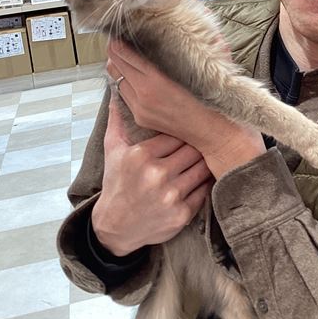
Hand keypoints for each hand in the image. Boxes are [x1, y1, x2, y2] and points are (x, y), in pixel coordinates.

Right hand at [91, 99, 212, 256]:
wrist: (114, 227)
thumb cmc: (116, 183)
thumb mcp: (112, 150)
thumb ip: (118, 120)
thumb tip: (116, 91)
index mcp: (141, 155)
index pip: (176, 132)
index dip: (183, 131)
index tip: (187, 129)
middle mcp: (157, 175)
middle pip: (193, 148)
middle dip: (197, 145)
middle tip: (202, 141)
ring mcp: (171, 196)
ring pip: (202, 168)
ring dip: (204, 162)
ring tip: (204, 158)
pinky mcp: (182, 214)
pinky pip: (204, 190)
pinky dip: (205, 183)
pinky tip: (201, 178)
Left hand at [107, 40, 265, 178]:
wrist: (210, 131)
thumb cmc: (210, 98)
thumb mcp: (207, 68)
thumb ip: (207, 44)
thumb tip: (210, 19)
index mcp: (157, 79)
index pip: (127, 55)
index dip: (118, 43)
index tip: (117, 34)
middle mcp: (144, 94)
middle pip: (116, 66)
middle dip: (114, 53)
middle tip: (115, 42)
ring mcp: (140, 107)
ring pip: (117, 80)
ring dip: (116, 68)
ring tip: (119, 57)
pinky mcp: (140, 117)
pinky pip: (123, 95)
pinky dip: (123, 82)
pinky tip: (128, 75)